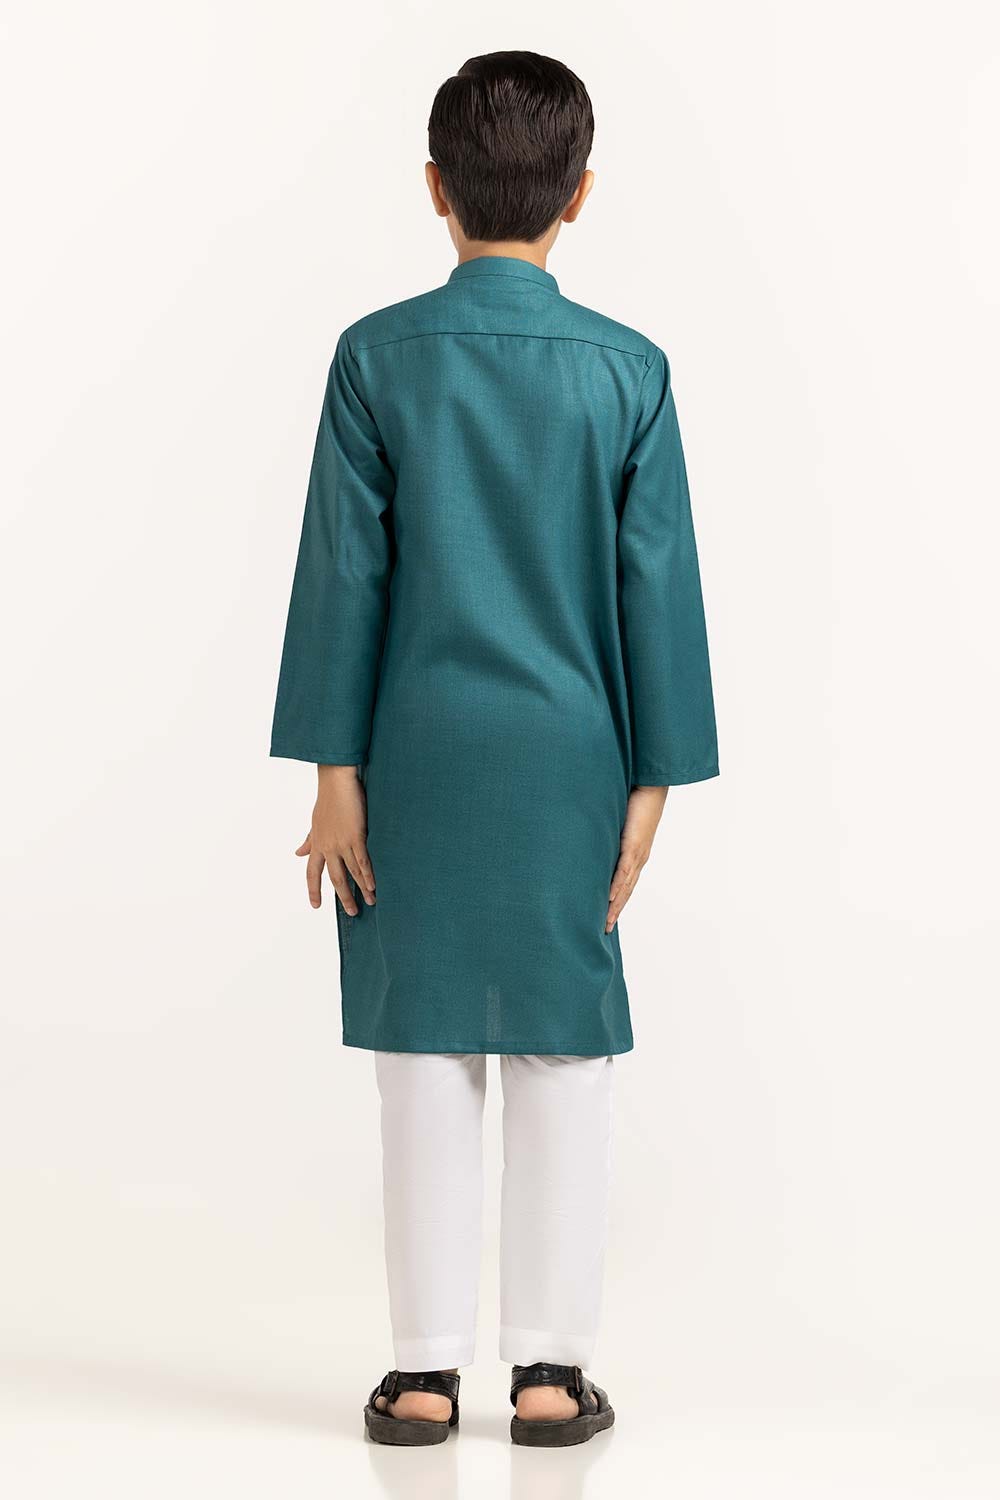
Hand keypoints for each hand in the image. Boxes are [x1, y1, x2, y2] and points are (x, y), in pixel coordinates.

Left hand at [296, 765, 375, 914]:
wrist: (337, 782)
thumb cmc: (328, 800)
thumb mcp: (315, 823)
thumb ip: (309, 840)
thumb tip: (298, 853)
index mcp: (317, 845)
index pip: (312, 873)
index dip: (313, 890)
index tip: (315, 905)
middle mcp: (328, 847)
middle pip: (334, 878)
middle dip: (344, 897)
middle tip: (352, 912)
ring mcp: (341, 842)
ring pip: (351, 872)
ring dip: (361, 889)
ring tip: (370, 902)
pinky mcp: (356, 836)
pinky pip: (362, 860)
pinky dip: (368, 875)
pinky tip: (374, 885)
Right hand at [606, 786, 668, 932]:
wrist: (651, 786)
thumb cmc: (635, 799)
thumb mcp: (618, 821)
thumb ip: (608, 832)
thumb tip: (593, 837)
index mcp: (636, 854)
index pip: (625, 884)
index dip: (617, 902)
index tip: (607, 917)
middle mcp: (638, 859)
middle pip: (626, 892)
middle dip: (615, 912)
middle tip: (605, 930)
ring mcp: (637, 854)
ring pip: (625, 887)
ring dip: (616, 906)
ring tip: (606, 922)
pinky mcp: (634, 845)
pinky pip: (623, 870)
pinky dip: (617, 886)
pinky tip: (609, 899)